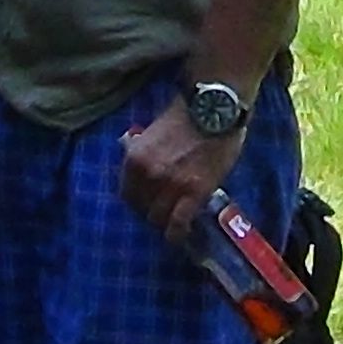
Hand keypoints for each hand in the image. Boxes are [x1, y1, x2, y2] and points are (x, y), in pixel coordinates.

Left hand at [116, 97, 238, 241]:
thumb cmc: (186, 114)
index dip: (138, 202)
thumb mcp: (152, 130)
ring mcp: (171, 186)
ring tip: (174, 221)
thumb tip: (129, 148)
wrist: (215, 107)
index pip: (127, 194)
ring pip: (159, 219)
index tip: (147, 203)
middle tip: (163, 211)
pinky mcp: (195, 193)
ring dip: (165, 222)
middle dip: (151, 213)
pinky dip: (177, 233)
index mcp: (134, 159)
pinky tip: (180, 235)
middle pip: (142, 209)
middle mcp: (148, 176)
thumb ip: (141, 148)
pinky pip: (179, 224)